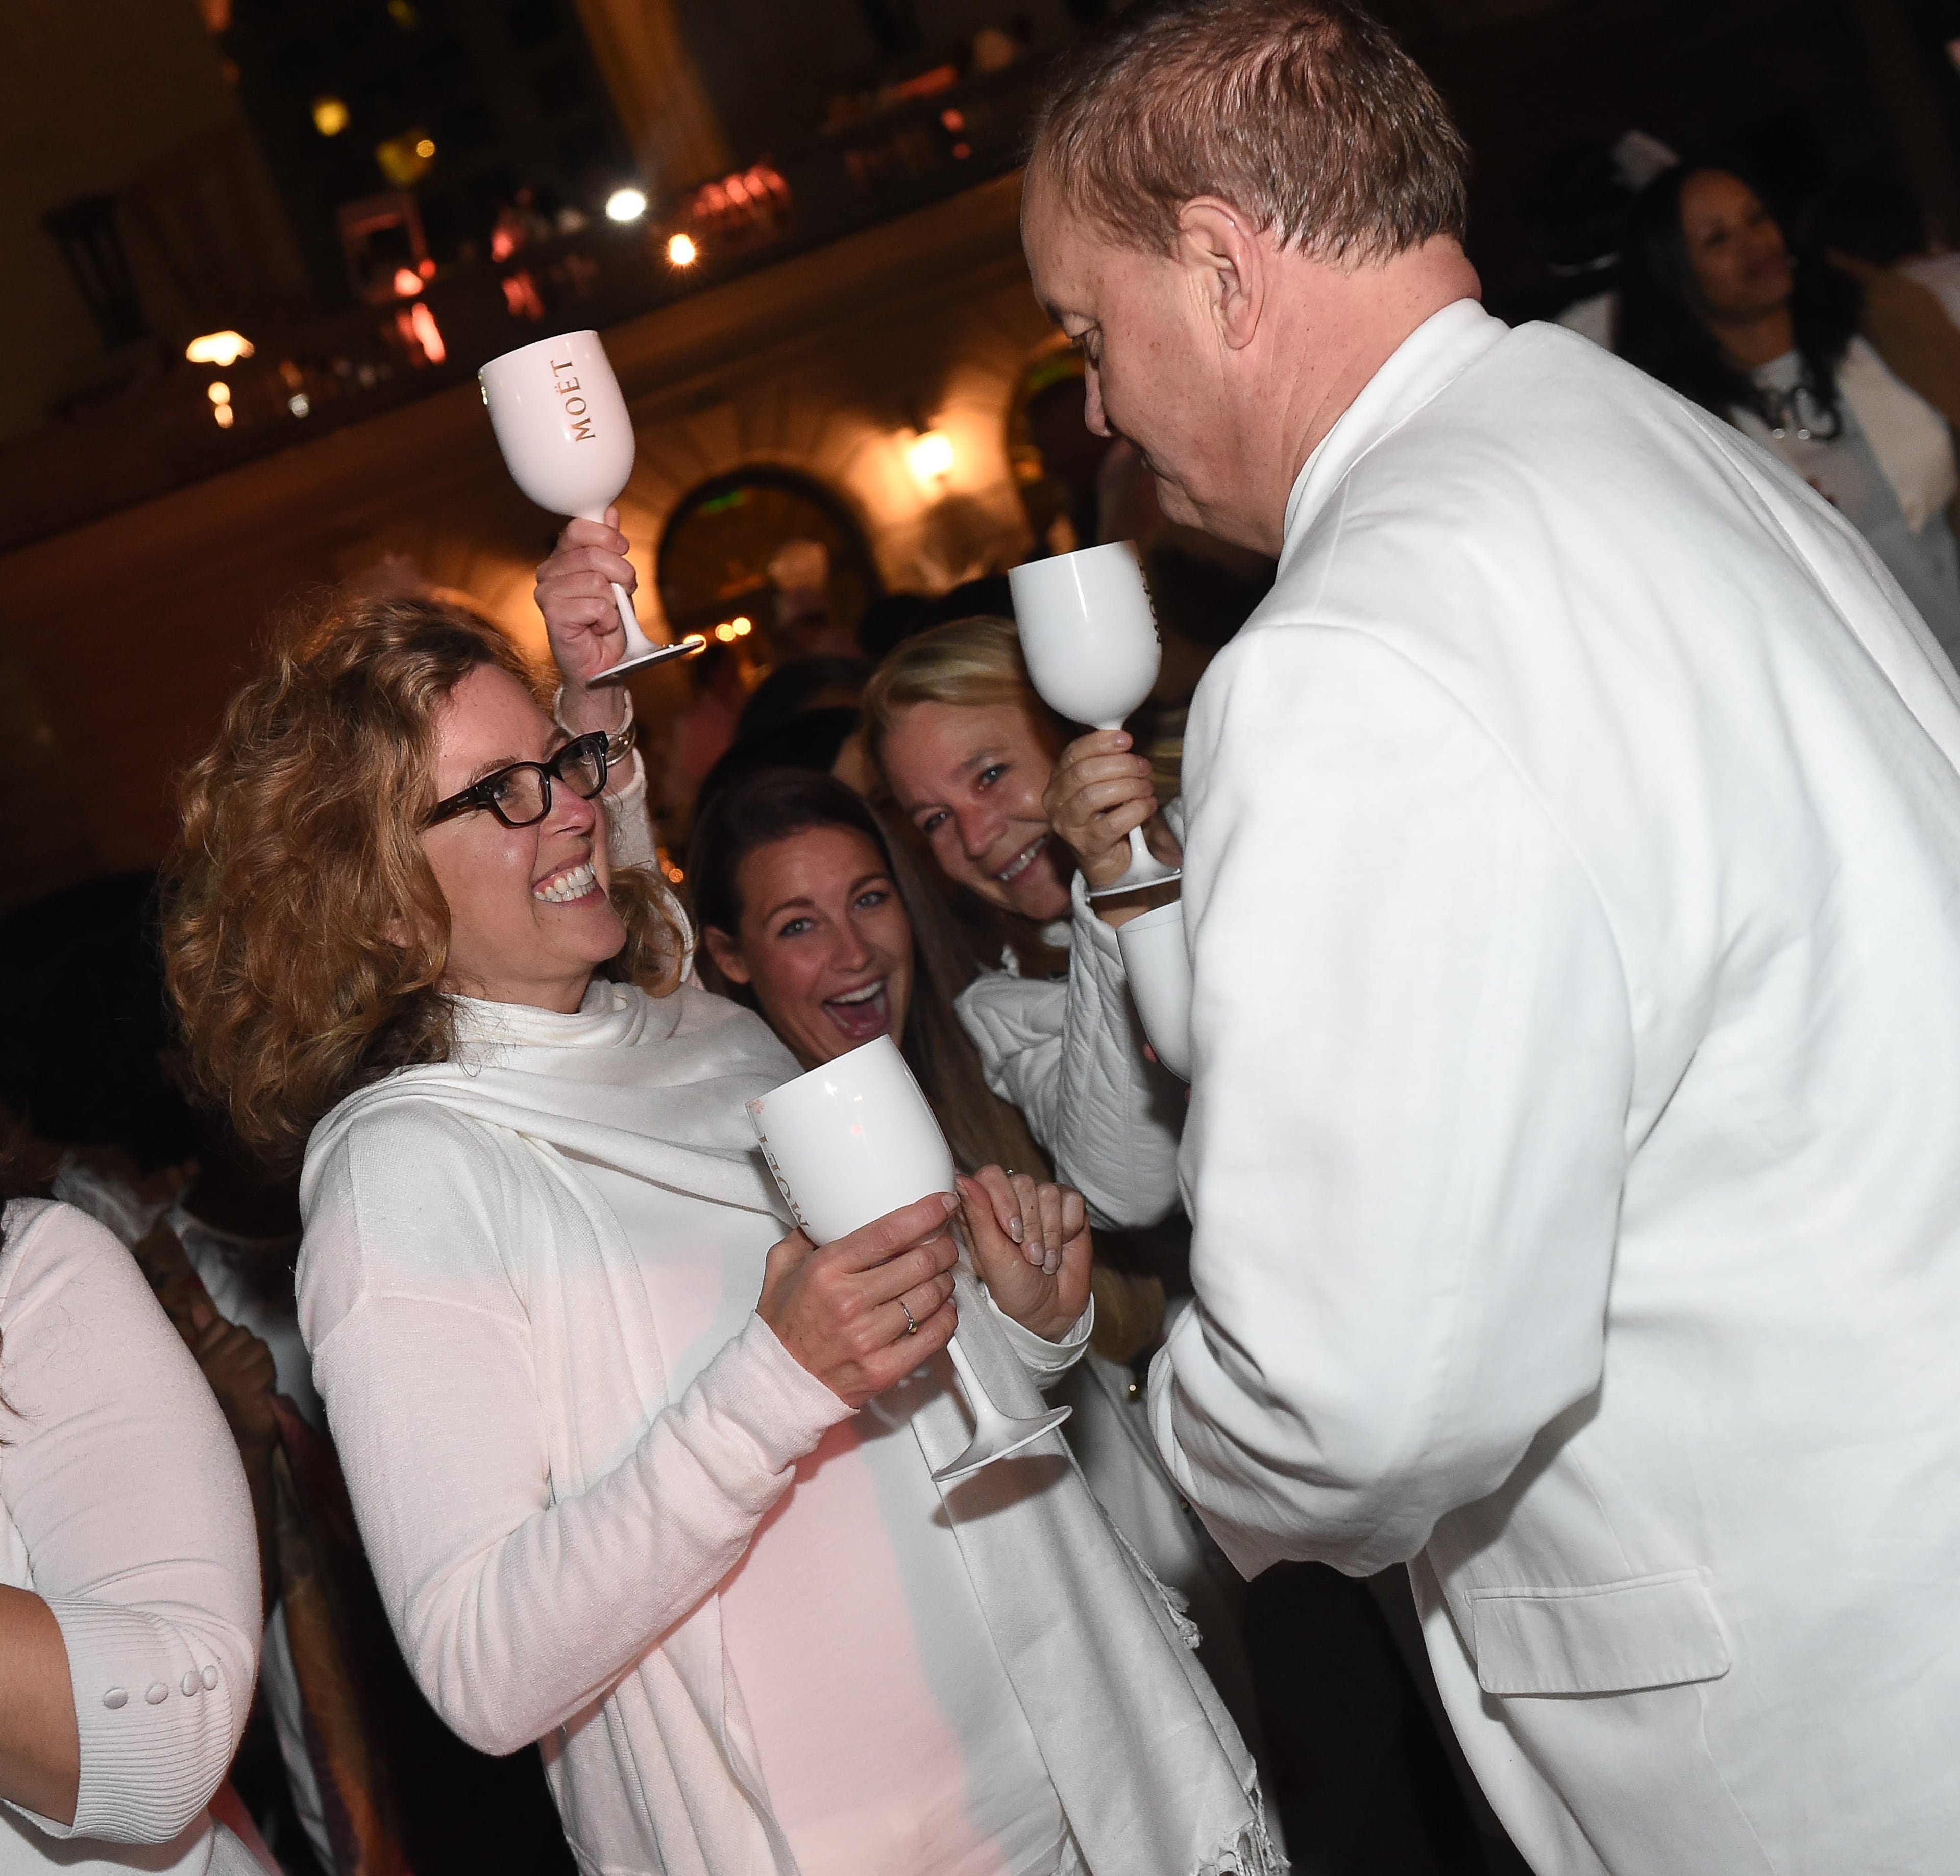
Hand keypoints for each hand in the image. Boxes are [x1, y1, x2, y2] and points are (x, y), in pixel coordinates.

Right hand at [186, 1303, 278, 1455]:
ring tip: (248, 1386)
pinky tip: (257, 1395)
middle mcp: (205, 1366)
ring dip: (260, 1366)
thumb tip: (197, 1305)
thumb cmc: (221, 1403)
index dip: (232, 1343)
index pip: (222, 1326)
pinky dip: (268, 1379)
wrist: (234, 1444)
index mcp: (194, 1360)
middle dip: (248, 1354)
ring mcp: (225, 1377)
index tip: (227, 1365)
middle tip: (240, 1379)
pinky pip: (267, 1367)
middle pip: (244, 1335)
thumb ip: (204, 1333)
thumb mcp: (208, 1364)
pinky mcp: (246, 1389)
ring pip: (259, 1348)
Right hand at [535, 507, 634, 735]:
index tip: (622, 551)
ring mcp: (547, 594)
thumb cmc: (607, 623)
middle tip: (622, 594)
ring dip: (614, 602)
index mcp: (562, 558)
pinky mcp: (553, 617)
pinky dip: (607, 621)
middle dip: (621, 575)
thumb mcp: (616, 579)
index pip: (580, 528)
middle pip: (594, 554)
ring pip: (597, 581)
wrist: (604, 664)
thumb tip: (609, 513)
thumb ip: (610, 547)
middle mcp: (549, 572)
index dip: (608, 537)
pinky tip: (598, 629)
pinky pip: (595, 606)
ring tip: (607, 615)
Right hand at [757, 1191, 960, 1407]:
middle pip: (920, 1263)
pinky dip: (947, 1317)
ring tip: (940, 1275)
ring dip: (945, 1280)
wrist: (778, 1382)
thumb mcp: (782, 1267)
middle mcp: (849, 1303)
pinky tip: (942, 1308)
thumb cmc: (783, 1326)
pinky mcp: (884, 1369)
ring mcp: (869, 1338)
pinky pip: (934, 1336)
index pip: (889, 1233)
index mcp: (826, 1271)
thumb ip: (807, 1234)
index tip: (942, 1203)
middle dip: (943, 1247)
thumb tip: (832, 1211)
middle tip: (945, 1243)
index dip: (926, 1214)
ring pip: (932, 1297)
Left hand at [957, 1168, 1092, 1342]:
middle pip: (1022, 1183)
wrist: (1049, 1309)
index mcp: (985, 1205)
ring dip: (1048, 1235)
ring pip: (1049, 1193)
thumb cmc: (1013, 1286)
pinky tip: (1059, 1251)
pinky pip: (1072, 1202)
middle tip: (1028, 1256)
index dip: (1002, 1200)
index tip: (1009, 1233)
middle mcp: (1013, 1197)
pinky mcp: (1070, 1207)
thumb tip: (961, 1180)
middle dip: (1028, 1226)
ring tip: (1042, 1260)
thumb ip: (977, 1216)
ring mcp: (1042, 1200)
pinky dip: (1067, 1230)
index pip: (990, 1175)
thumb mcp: (990, 1256)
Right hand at [1044, 729, 1181, 898]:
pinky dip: (1136, 810)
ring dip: (1129, 787)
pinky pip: (1113, 823)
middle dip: (1121, 765)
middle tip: (1144, 767)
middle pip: (1084, 773)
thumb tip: (1122, 738)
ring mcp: (1068, 826)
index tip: (1126, 740)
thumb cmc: (1107, 816)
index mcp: (1057, 782)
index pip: (1073, 753)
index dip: (1100, 743)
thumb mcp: (1102, 785)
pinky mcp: (1087, 846)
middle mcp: (1055, 803)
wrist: (1107, 861)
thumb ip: (1106, 762)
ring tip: (1147, 788)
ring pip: (1095, 795)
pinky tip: (1148, 806)